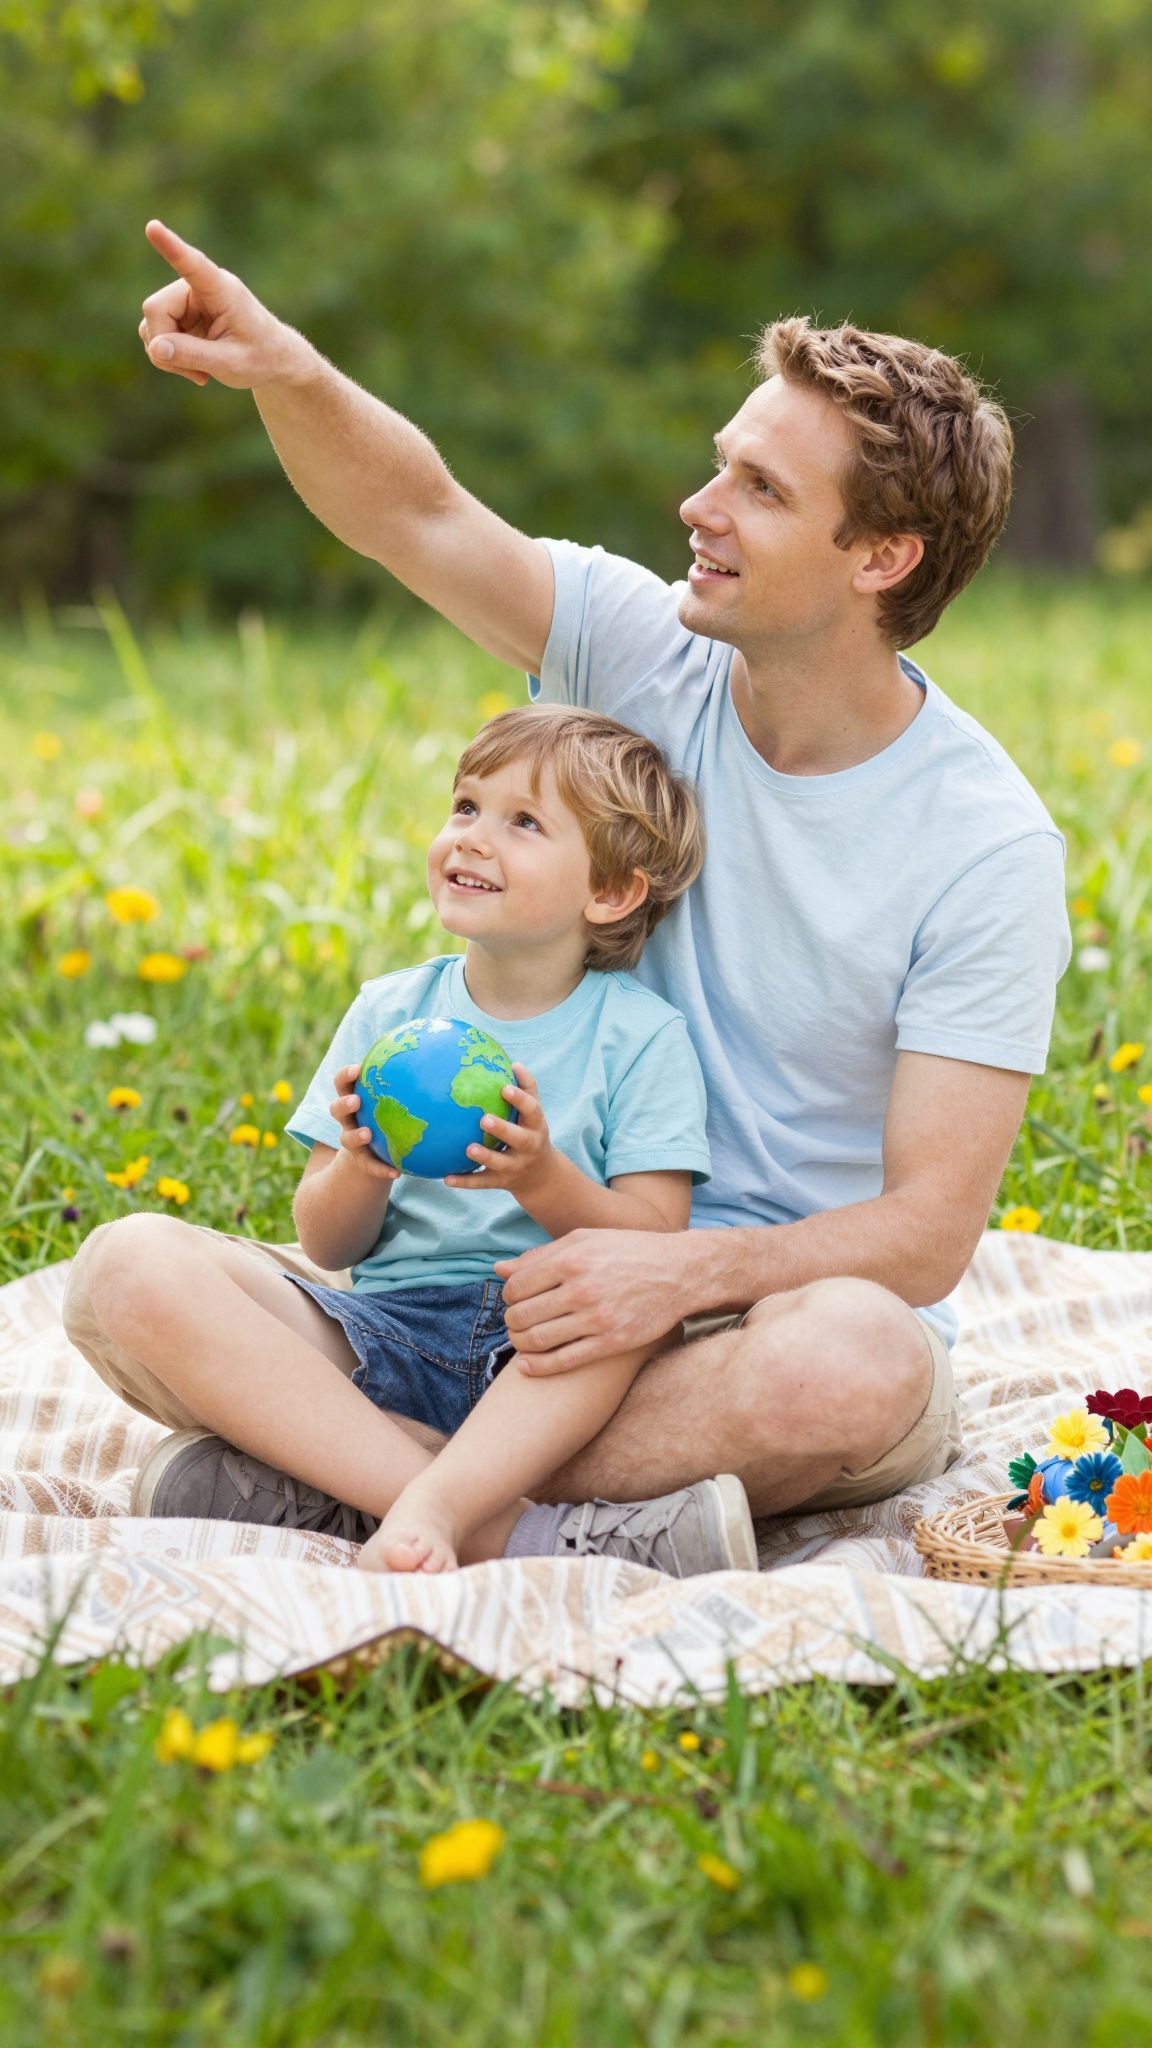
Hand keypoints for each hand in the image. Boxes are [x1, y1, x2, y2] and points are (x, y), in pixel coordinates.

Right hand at [138, 219, 299, 389]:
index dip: (171, 248)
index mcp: (221, 290)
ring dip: (166, 354)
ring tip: (199, 371)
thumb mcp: (230, 363)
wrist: (271, 360)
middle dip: (165, 344)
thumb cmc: (259, 358)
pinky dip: (167, 355)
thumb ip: (193, 355)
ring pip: (151, 323)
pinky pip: (155, 334)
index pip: (193, 265)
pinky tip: (194, 367)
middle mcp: (198, 287)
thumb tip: (155, 347)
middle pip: (156, 308)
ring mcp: (186, 299)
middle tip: (195, 373)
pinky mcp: (179, 314)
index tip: (153, 227)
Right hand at [328, 1063, 399, 1184]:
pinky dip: (381, 1169)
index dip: (346, 1075)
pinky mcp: (362, 1161)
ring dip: (355, 1136)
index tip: (358, 1068)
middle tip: (356, 1101)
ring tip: (367, 1135)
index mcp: (353, 1097)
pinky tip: (396, 1173)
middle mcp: (348, 1119)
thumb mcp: (395, 1096)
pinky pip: (370, 1166)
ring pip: (346, 1139)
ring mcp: (352, 1140)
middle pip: (336, 1108)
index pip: (343, 1082)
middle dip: (344, 1104)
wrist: (378, 1148)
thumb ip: (409, 1079)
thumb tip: (438, 1052)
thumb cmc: (390, 1112)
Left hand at [443, 1066, 553, 1194]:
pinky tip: (446, 1178)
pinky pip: (482, 1182)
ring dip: (484, 1157)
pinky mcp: (501, 1182)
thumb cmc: (531, 1132)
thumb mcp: (534, 1113)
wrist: (541, 1176)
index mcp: (535, 1126)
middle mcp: (529, 1147)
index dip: (520, 1100)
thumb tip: (514, 1063)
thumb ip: (527, 1088)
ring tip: (468, 1148)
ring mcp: (515, 1166)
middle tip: (484, 1119)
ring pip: (500, 1163)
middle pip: (519, 1138)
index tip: (504, 1088)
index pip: (532, 1110)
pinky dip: (465, 1181)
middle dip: (503, 1129)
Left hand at [494, 1228, 691, 1374]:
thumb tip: (499, 1270)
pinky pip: (563, 1361)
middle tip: (517, 1322)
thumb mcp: (585, 1240)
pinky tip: (527, 1366)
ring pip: (537, 1340)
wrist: (679, 1272)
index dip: (509, 1296)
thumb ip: (541, 1255)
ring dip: (519, 1344)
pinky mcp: (612, 1342)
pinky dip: (537, 1367)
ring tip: (522, 1340)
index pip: (517, 1286)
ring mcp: (598, 1318)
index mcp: (572, 1259)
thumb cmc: (628, 1251)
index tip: (516, 1299)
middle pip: (522, 1314)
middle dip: (511, 1321)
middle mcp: (582, 1289)